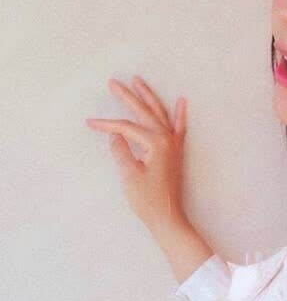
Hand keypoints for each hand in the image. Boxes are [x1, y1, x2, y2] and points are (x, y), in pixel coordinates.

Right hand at [85, 76, 187, 230]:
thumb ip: (121, 151)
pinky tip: (182, 101)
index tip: (90, 123)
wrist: (168, 219)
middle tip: (113, 82)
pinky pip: (179, 128)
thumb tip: (115, 136)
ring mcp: (174, 145)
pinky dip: (180, 114)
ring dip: (149, 97)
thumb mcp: (129, 175)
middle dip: (128, 96)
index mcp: (155, 143)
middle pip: (144, 112)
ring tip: (138, 81)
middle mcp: (167, 139)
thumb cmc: (148, 200)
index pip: (126, 127)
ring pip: (160, 114)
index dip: (107, 125)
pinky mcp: (176, 153)